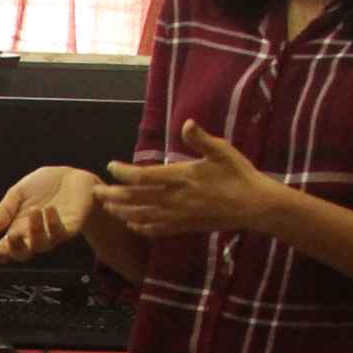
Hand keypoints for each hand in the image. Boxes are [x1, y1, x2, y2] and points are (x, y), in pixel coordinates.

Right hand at [0, 167, 98, 262]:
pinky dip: (54, 223)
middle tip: (12, 234)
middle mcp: (34, 236)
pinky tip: (50, 209)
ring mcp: (52, 234)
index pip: (5, 249)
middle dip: (15, 248)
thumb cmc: (42, 187)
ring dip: (36, 231)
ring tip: (35, 210)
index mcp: (18, 230)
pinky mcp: (70, 228)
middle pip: (22, 254)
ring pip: (42, 245)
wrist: (70, 177)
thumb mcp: (17, 193)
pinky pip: (61, 233)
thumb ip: (5, 209)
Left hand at [96, 121, 283, 240]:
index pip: (143, 176)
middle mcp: (176, 199)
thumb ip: (201, 139)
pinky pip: (157, 230)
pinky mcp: (186, 227)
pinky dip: (141, 227)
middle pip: (135, 199)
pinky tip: (132, 225)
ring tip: (107, 207)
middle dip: (113, 196)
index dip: (123, 173)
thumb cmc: (240, 174)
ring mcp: (179, 215)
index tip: (110, 167)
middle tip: (96, 192)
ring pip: (142, 216)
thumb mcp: (223, 151)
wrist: (256, 206)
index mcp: (182, 177)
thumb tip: (187, 123)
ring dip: (122, 212)